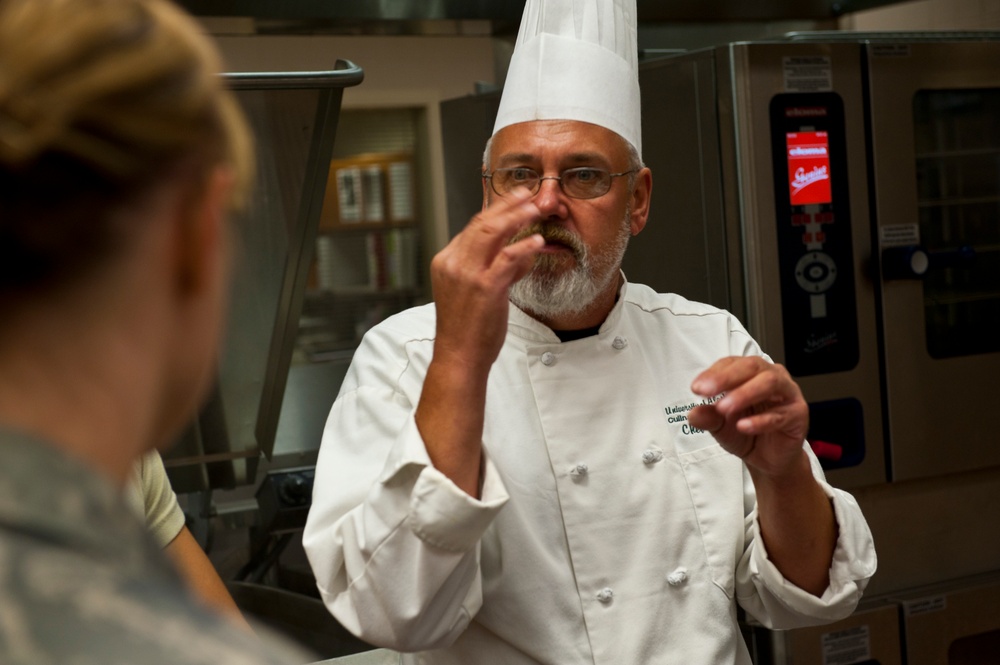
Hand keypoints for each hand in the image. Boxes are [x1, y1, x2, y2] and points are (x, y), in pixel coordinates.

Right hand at [429, 189, 543, 374]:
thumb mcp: (478, 292)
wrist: (459, 357)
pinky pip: (506, 258)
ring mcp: (467, 274)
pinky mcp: (484, 287)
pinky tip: (538, 240)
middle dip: (506, 204)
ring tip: (535, 207)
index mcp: (447, 261)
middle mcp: (453, 263)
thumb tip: (521, 253)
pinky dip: (524, 246)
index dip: (496, 211)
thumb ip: (498, 269)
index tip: (515, 201)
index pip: (472, 228)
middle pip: (481, 223)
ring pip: (491, 233)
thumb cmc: (468, 329)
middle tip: (527, 193)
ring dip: (516, 216)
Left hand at [688, 356, 809, 479]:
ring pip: (770, 383)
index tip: (697, 388)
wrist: (767, 459)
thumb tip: (693, 414)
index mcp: (751, 373)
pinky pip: (780, 414)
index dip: (714, 373)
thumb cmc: (746, 432)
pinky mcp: (798, 414)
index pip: (732, 363)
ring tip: (724, 407)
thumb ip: (708, 417)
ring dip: (744, 394)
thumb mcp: (720, 426)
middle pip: (752, 366)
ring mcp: (788, 394)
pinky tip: (744, 426)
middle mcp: (772, 376)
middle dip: (727, 378)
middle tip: (707, 391)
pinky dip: (760, 420)